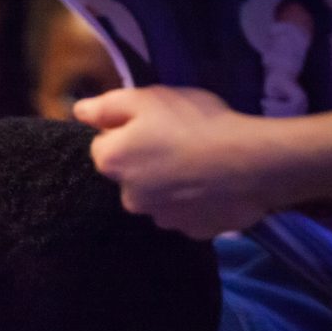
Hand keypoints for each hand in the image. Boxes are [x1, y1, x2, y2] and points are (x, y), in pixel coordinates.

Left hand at [74, 86, 275, 238]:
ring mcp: (160, 218)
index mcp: (112, 162)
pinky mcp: (191, 231)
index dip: (125, 132)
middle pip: (130, 175)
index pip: (103, 146)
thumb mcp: (149, 99)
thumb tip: (79, 112)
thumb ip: (108, 106)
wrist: (253, 164)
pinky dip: (194, 201)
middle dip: (146, 161)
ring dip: (169, 183)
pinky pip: (186, 212)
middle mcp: (128, 197)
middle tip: (179, 141)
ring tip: (201, 164)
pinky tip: (214, 185)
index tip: (153, 124)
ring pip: (157, 196)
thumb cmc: (196, 124)